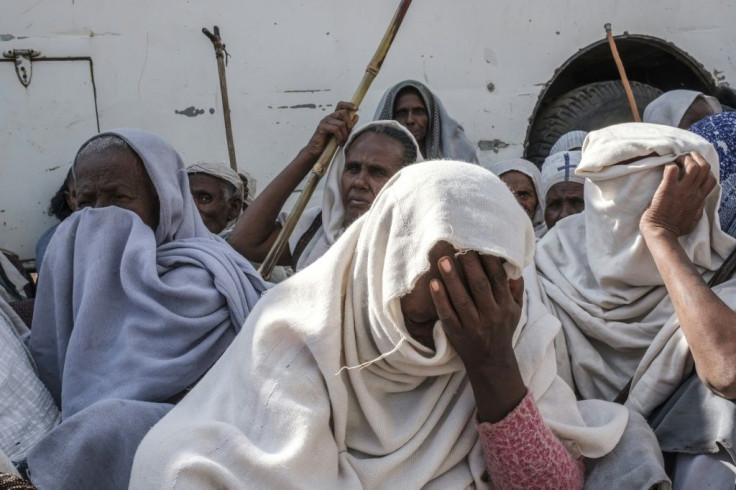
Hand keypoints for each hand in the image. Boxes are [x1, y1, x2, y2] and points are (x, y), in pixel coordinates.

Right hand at [302, 101, 357, 158]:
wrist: (317, 150)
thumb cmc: (329, 142)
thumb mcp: (342, 133)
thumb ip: (348, 125)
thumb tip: (356, 116)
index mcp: (334, 117)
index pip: (340, 105)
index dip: (348, 104)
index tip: (356, 108)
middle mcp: (329, 117)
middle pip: (343, 113)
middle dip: (349, 124)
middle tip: (348, 134)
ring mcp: (325, 121)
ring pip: (341, 123)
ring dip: (344, 134)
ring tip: (342, 141)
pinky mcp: (322, 127)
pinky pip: (335, 129)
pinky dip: (339, 137)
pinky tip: (338, 142)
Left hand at [429, 252, 523, 370]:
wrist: (491, 362)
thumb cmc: (502, 329)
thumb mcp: (516, 310)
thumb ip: (515, 288)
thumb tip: (513, 264)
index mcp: (506, 306)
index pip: (498, 279)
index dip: (489, 260)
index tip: (478, 244)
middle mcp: (491, 315)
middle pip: (480, 286)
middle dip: (470, 265)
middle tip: (459, 247)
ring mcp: (473, 325)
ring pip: (463, 299)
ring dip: (452, 279)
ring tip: (443, 260)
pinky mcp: (457, 333)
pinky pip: (448, 315)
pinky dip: (440, 299)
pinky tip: (433, 283)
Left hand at [640, 151, 716, 238]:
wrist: (661, 233)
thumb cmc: (675, 229)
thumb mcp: (694, 218)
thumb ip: (699, 208)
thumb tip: (701, 201)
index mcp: (699, 198)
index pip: (711, 178)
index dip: (704, 169)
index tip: (693, 168)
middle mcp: (693, 192)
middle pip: (704, 167)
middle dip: (696, 158)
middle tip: (684, 158)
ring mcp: (681, 190)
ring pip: (692, 166)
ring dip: (684, 159)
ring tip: (675, 161)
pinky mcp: (667, 190)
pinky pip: (671, 170)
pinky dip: (669, 166)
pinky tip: (665, 169)